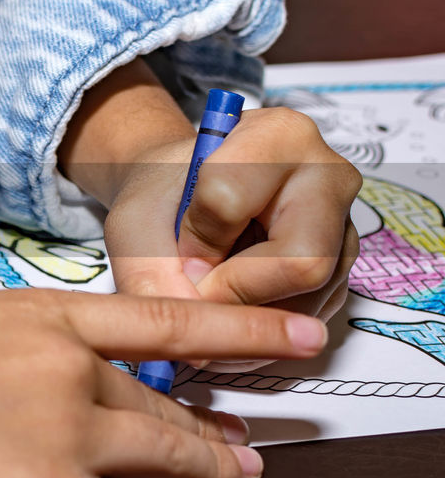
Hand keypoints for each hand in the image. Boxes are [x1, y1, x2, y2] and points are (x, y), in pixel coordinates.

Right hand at [0, 289, 328, 477]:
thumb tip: (1, 383)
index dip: (231, 329)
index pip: (158, 321)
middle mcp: (66, 370)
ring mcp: (68, 435)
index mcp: (35, 319)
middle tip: (237, 435)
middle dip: (205, 421)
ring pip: (167, 454)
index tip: (276, 334)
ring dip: (211, 469)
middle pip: (160, 400)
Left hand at [107, 107, 361, 325]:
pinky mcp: (344, 274)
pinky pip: (310, 320)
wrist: (181, 200)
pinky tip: (227, 311)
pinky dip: (260, 330)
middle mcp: (329, 178)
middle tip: (197, 288)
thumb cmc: (162, 198)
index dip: (194, 240)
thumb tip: (197, 342)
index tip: (178, 242)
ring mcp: (344, 229)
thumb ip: (147, 273)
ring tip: (206, 299)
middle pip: (303, 262)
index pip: (230, 202)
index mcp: (279, 135)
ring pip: (309, 302)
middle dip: (237, 292)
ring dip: (246, 318)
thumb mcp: (133, 224)